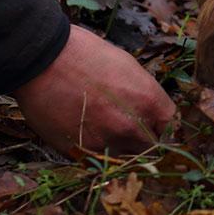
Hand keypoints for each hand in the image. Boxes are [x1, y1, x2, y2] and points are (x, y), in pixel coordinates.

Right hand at [13, 25, 175, 154]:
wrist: (41, 61)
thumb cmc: (84, 54)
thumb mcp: (127, 67)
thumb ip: (143, 95)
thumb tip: (149, 112)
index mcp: (149, 100)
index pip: (171, 128)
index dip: (164, 128)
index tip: (156, 128)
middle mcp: (133, 126)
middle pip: (152, 149)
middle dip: (144, 141)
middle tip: (127, 130)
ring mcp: (108, 142)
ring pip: (126, 158)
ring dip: (120, 148)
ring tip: (102, 128)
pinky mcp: (83, 153)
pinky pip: (100, 160)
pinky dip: (96, 151)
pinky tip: (85, 131)